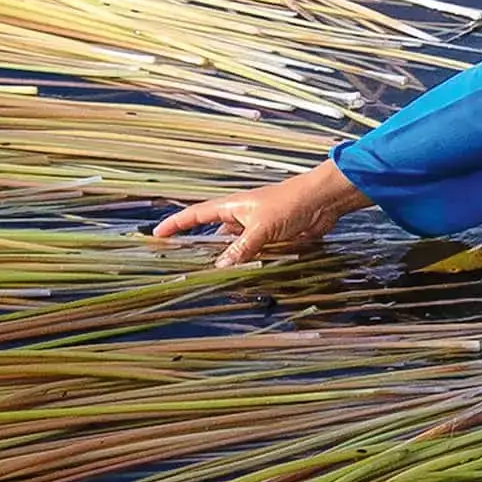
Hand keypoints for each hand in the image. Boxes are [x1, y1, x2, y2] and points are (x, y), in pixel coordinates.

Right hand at [149, 159, 374, 266]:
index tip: (157, 235)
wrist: (324, 202)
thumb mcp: (262, 227)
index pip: (196, 215)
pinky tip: (246, 278)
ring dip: (229, 261)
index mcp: (232, 207)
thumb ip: (242, 248)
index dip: (176, 224)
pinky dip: (251, 265)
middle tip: (182, 265)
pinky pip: (256, 255)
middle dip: (201, 249)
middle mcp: (241, 218)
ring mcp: (258, 229)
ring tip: (213, 279)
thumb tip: (219, 267)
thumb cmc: (291, 203)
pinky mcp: (274, 239)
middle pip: (214, 235)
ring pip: (236, 249)